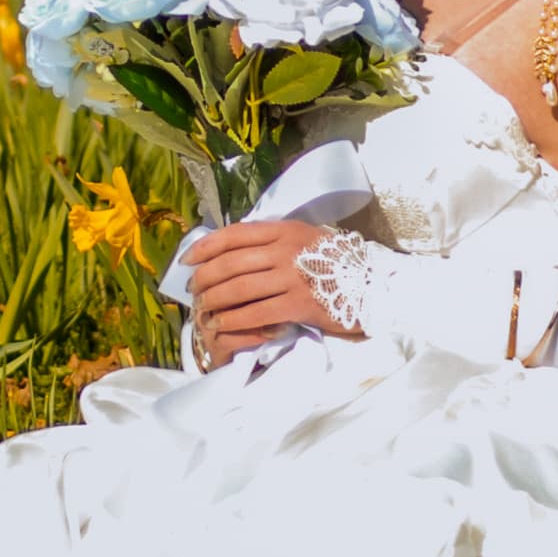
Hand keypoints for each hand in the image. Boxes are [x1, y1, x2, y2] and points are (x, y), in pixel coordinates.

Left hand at [185, 219, 360, 364]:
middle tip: (192, 291)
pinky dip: (233, 321)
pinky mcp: (298, 305)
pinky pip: (255, 314)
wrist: (371, 286)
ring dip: (214, 302)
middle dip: (203, 279)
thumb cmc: (333, 264)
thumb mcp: (305, 238)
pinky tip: (221, 326)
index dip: (204, 247)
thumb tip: (230, 250)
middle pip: (230, 264)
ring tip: (203, 311)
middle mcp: (285, 250)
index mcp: (284, 230)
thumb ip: (273, 241)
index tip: (186, 260)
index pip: (233, 234)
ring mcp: (292, 278)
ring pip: (238, 290)